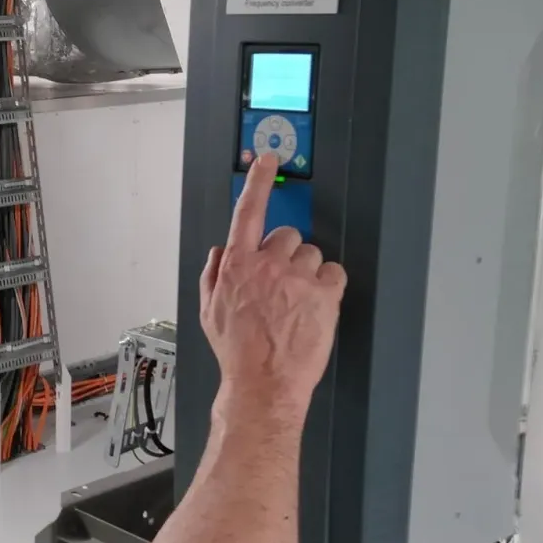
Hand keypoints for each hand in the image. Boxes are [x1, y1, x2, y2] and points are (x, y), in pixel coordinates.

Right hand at [200, 154, 345, 415]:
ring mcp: (297, 278)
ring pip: (312, 255)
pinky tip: (316, 307)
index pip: (248, 212)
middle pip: (287, 236)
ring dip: (308, 274)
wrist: (263, 383)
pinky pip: (334, 273)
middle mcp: (267, 265)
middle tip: (282, 285)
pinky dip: (329, 287)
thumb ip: (212, 275)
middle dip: (286, 256)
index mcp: (236, 265)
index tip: (267, 159)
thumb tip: (220, 253)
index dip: (258, 182)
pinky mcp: (325, 294)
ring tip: (298, 304)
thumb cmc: (236, 352)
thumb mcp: (208, 312)